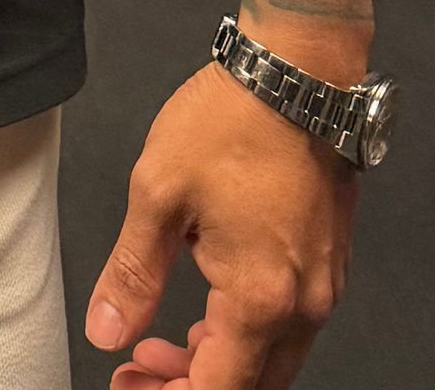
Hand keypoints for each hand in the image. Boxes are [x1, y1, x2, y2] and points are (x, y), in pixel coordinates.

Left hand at [86, 61, 356, 389]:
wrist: (296, 76)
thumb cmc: (230, 123)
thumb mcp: (157, 192)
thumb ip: (132, 272)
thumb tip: (107, 329)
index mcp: (260, 298)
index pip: (220, 388)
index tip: (132, 386)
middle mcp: (304, 305)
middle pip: (251, 384)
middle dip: (192, 385)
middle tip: (139, 370)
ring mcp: (323, 287)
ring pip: (272, 360)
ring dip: (218, 362)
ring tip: (162, 343)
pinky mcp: (327, 264)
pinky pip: (288, 325)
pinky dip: (246, 333)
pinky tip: (206, 310)